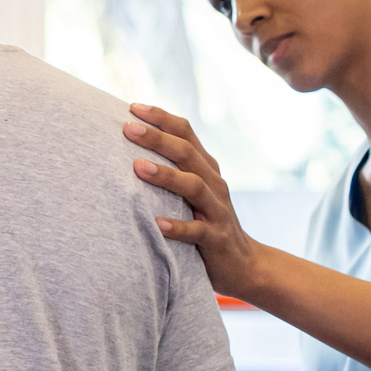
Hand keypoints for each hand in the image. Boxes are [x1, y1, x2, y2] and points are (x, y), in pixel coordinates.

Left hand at [123, 104, 267, 297]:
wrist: (244, 264)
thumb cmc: (205, 223)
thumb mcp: (191, 192)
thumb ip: (170, 171)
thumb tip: (126, 150)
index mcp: (206, 168)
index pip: (186, 133)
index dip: (162, 118)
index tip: (133, 107)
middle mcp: (214, 184)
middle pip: (187, 153)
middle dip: (157, 138)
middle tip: (128, 127)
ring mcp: (217, 211)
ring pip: (194, 186)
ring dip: (165, 175)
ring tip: (138, 167)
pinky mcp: (216, 239)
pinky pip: (198, 232)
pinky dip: (178, 227)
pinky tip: (157, 224)